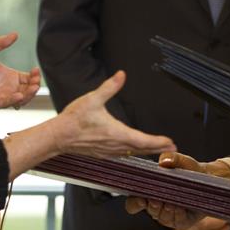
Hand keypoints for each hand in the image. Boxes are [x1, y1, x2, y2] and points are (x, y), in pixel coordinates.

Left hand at [0, 33, 40, 111]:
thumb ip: (0, 43)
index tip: (36, 70)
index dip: (34, 76)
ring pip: (21, 99)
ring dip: (29, 95)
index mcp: (9, 76)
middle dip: (35, 86)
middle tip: (36, 81)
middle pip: (27, 90)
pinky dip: (14, 100)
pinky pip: (7, 103)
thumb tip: (15, 34)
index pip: (27, 78)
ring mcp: (2, 96)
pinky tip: (19, 94)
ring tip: (33, 87)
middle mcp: (8, 87)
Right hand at [1, 71, 175, 180]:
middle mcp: (115, 145)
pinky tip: (133, 150)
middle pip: (142, 149)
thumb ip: (110, 87)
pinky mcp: (102, 153)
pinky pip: (122, 154)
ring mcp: (109, 151)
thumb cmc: (74, 120)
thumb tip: (121, 75)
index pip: (144, 140)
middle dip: (158, 148)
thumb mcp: (93, 99)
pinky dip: (133, 152)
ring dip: (146, 151)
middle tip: (172, 147)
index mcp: (117, 133)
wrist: (58, 136)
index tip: (170, 141)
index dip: (158, 141)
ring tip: (157, 148)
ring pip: (133, 153)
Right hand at [122, 152, 229, 229]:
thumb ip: (171, 157)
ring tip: (172, 202)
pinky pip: (177, 222)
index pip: (134, 203)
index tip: (140, 199)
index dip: (134, 203)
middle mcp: (157, 206)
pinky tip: (181, 207)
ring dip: (166, 210)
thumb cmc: (189, 170)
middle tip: (157, 199)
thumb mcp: (181, 160)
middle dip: (153, 205)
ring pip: (162, 217)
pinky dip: (178, 215)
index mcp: (150, 193)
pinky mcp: (182, 222)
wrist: (208, 180)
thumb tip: (163, 161)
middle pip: (149, 210)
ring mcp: (169, 216)